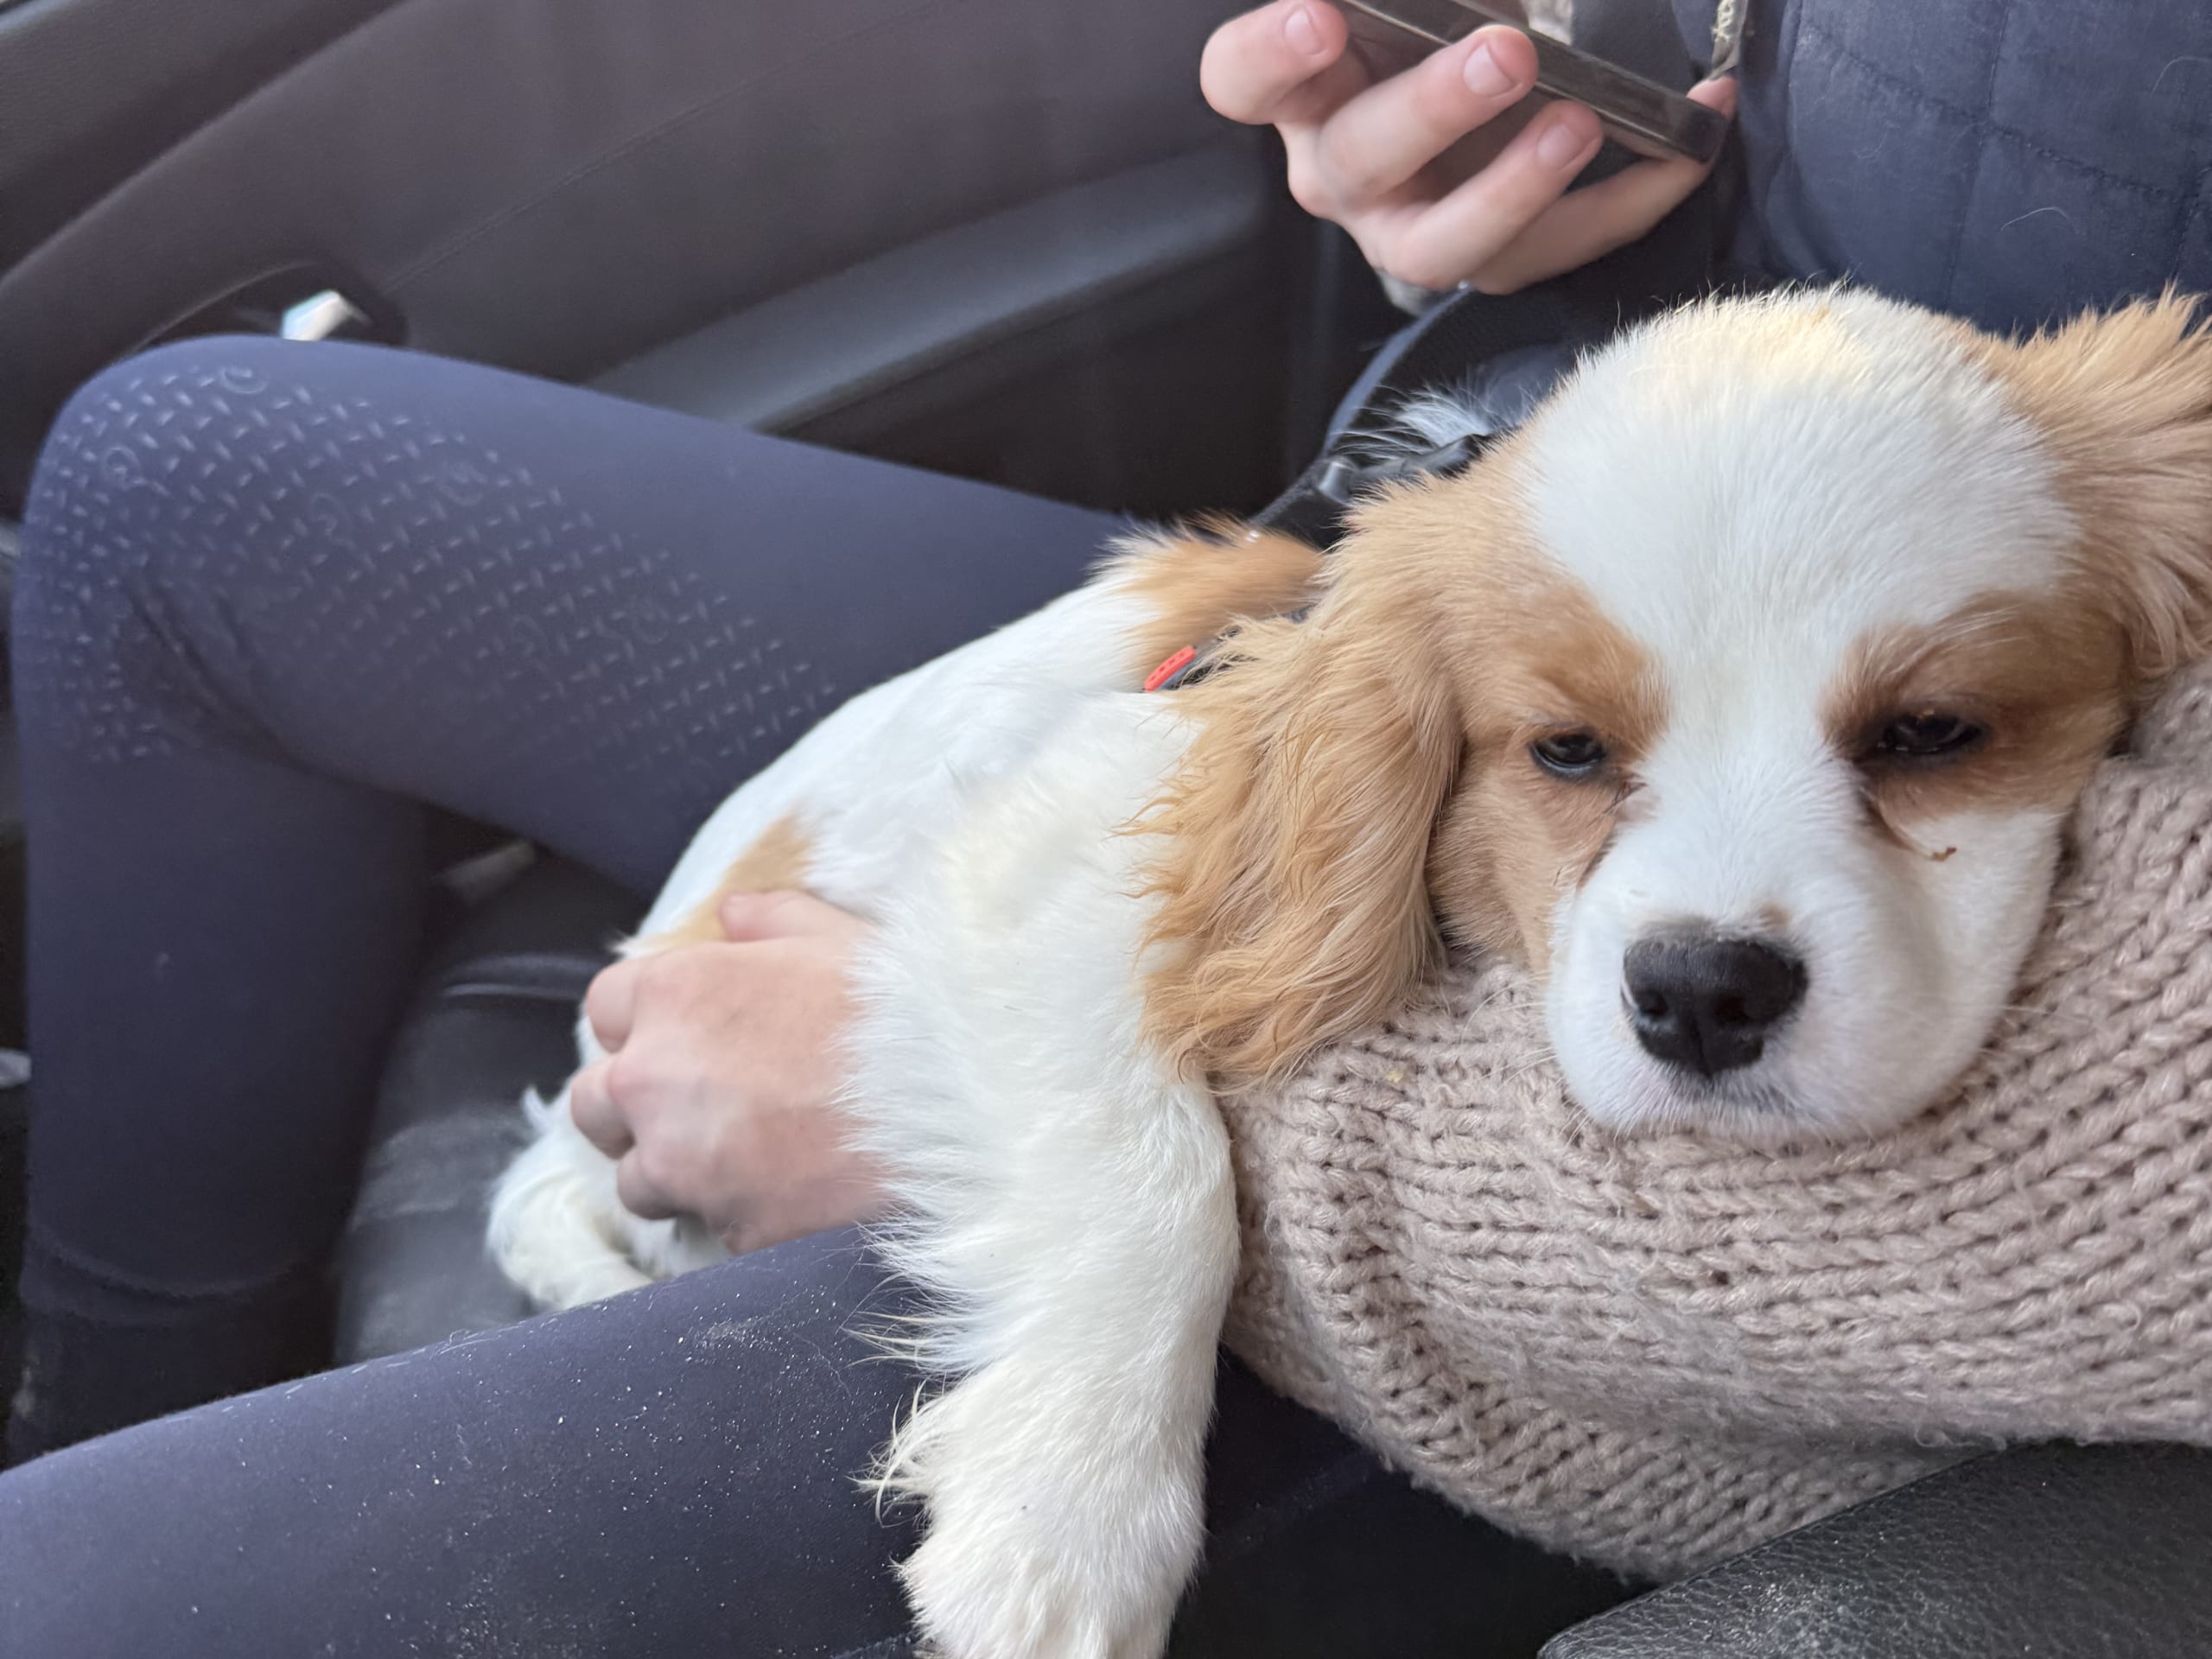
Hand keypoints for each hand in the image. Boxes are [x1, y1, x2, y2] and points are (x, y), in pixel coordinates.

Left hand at [569, 889, 886, 1254]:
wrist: (967, 1109)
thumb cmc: (905, 1009)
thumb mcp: (840, 936)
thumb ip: (772, 918)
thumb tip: (734, 916)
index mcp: (676, 993)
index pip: (606, 1007)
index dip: (648, 1021)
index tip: (689, 1034)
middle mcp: (656, 1080)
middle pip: (596, 1104)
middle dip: (637, 1106)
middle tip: (703, 1104)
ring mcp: (683, 1164)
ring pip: (637, 1181)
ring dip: (677, 1171)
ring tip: (750, 1157)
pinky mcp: (728, 1229)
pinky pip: (712, 1228)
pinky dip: (740, 1214)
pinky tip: (795, 1192)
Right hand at [1201, 0, 1735, 294]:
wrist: (1487, 93)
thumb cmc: (1439, 31)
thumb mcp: (1430, 3)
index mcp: (1303, 90)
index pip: (1241, 80)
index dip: (1271, 56)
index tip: (1321, 19)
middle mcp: (1342, 172)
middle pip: (1360, 159)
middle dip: (1435, 109)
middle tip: (1508, 53)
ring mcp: (1411, 229)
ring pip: (1442, 243)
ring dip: (1517, 186)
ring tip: (1584, 121)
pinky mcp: (1494, 260)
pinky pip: (1555, 248)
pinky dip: (1634, 193)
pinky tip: (1695, 132)